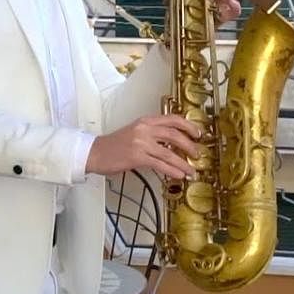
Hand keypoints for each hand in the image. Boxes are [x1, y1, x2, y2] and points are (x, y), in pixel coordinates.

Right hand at [86, 115, 202, 179]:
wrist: (95, 152)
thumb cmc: (114, 145)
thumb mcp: (135, 132)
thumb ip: (152, 134)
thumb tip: (173, 144)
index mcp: (145, 121)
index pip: (172, 119)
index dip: (188, 126)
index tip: (198, 133)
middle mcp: (144, 129)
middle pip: (175, 134)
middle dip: (190, 145)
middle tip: (197, 154)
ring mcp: (141, 142)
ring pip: (169, 152)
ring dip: (183, 163)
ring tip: (191, 170)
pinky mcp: (137, 156)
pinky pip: (160, 164)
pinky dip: (172, 170)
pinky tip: (179, 175)